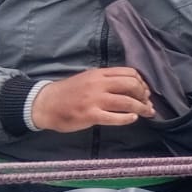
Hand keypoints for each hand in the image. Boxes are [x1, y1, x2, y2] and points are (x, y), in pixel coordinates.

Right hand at [30, 68, 155, 131]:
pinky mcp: (90, 115)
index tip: (144, 91)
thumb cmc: (68, 92)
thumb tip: (132, 87)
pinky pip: (115, 117)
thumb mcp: (87, 79)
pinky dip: (128, 118)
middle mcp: (98, 84)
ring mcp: (94, 100)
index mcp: (98, 74)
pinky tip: (133, 118)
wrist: (44, 104)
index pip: (129, 72)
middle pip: (131, 85)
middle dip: (144, 94)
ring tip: (147, 112)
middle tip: (147, 102)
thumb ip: (107, 81)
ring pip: (126, 102)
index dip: (141, 82)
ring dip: (142, 107)